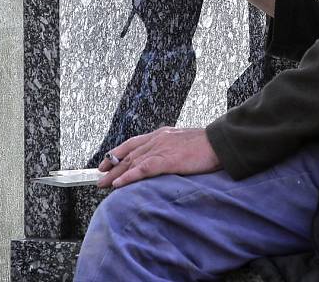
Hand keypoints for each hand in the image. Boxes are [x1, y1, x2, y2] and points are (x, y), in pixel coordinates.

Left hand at [97, 127, 220, 188]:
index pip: (133, 143)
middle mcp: (158, 139)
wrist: (219, 142)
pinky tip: (118, 184)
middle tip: (99, 177)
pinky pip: (142, 169)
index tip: (106, 162)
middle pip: (129, 154)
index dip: (117, 153)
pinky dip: (128, 177)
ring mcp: (161, 148)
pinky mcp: (166, 160)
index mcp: (162, 134)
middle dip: (112, 166)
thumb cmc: (207, 144)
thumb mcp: (185, 142)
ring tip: (102, 184)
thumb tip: (167, 158)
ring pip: (132, 162)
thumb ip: (172, 148)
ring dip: (115, 174)